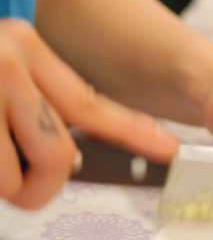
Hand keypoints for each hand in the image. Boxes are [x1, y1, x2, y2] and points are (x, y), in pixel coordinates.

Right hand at [0, 19, 178, 208]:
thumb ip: (39, 104)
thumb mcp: (1, 76)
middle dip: (42, 188)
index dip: (135, 133)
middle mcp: (9, 63)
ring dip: (8, 186)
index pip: (93, 104)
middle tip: (25, 190)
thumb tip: (73, 153)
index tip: (170, 149)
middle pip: (60, 155)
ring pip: (19, 176)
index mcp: (27, 50)